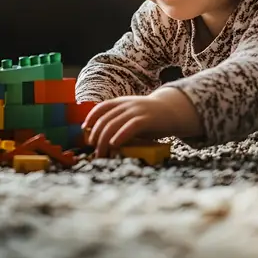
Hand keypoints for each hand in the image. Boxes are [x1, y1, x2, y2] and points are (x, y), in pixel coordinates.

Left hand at [82, 87, 203, 156]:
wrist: (172, 111)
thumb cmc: (150, 117)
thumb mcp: (131, 115)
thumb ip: (119, 121)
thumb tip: (101, 137)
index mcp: (121, 102)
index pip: (101, 108)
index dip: (91, 119)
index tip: (85, 131)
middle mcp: (126, 105)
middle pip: (104, 121)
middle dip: (96, 137)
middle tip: (94, 151)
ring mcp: (136, 111)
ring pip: (113, 125)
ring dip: (104, 142)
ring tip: (102, 154)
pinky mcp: (146, 119)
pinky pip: (129, 127)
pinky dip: (119, 136)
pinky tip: (114, 144)